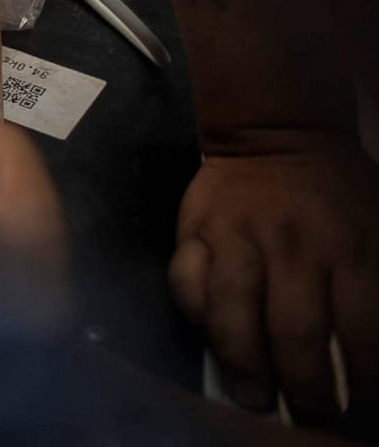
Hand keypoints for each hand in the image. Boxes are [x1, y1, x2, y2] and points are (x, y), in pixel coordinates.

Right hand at [169, 145, 378, 434]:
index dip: (366, 383)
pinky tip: (211, 336)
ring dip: (243, 364)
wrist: (276, 133)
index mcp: (352, 250)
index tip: (364, 410)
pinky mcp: (194, 230)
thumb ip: (375, 285)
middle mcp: (295, 248)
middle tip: (310, 413)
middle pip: (296, 333)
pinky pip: (186, 282)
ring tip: (254, 396)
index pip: (365, 334)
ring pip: (232, 312)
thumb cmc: (340, 194)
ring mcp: (238, 238)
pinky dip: (196, 315)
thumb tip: (374, 354)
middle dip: (305, 388)